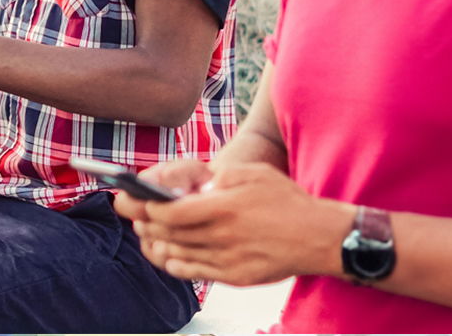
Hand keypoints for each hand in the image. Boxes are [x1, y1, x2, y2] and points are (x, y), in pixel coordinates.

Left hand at [130, 162, 352, 285]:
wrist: (320, 238)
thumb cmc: (285, 201)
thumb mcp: (250, 174)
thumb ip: (212, 174)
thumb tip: (179, 181)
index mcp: (225, 207)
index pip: (170, 212)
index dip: (145, 207)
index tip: (131, 199)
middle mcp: (223, 236)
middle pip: (168, 234)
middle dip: (144, 224)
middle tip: (132, 214)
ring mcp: (229, 260)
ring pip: (177, 255)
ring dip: (156, 243)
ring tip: (146, 232)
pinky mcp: (235, 277)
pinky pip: (194, 273)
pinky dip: (175, 263)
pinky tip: (168, 254)